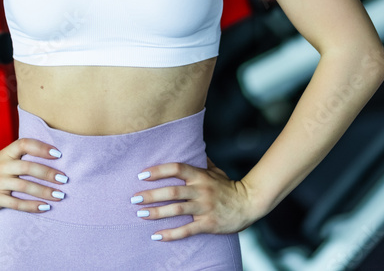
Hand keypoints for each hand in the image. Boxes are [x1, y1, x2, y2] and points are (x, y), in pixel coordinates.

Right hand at [0, 138, 67, 212]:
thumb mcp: (4, 157)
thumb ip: (21, 156)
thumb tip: (51, 157)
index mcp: (6, 153)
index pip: (25, 144)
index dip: (41, 147)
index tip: (58, 154)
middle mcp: (3, 166)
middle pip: (28, 168)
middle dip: (48, 173)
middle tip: (64, 179)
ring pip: (24, 187)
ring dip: (44, 191)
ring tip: (59, 195)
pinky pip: (17, 204)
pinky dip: (32, 206)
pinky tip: (44, 207)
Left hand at [131, 156, 261, 240]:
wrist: (249, 204)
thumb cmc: (229, 187)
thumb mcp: (216, 171)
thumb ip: (201, 162)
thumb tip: (189, 148)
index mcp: (201, 176)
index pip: (176, 169)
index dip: (158, 171)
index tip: (141, 175)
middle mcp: (201, 190)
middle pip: (172, 191)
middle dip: (151, 195)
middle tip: (134, 199)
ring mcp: (204, 208)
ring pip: (177, 210)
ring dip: (156, 213)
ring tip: (140, 215)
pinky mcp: (208, 224)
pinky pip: (187, 230)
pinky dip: (171, 234)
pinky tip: (157, 236)